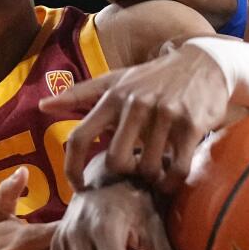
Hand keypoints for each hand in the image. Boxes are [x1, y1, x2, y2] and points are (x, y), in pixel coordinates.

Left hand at [39, 43, 229, 192]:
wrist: (205, 63)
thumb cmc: (155, 77)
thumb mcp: (118, 80)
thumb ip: (80, 94)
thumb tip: (43, 106)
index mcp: (113, 96)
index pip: (80, 136)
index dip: (72, 168)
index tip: (78, 187)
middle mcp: (136, 103)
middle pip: (116, 161)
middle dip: (125, 173)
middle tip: (134, 171)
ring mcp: (165, 114)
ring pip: (148, 169)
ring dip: (153, 178)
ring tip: (158, 170)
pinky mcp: (191, 124)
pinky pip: (177, 168)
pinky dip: (173, 181)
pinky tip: (173, 176)